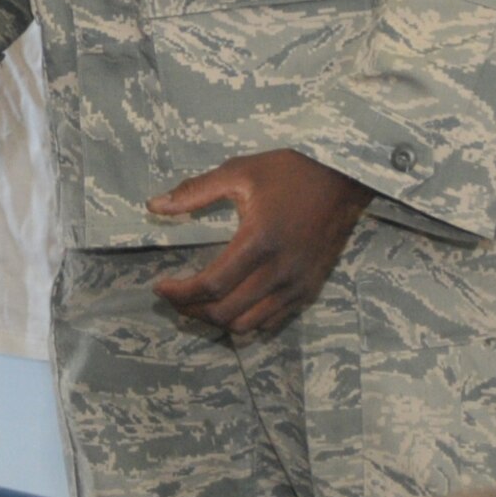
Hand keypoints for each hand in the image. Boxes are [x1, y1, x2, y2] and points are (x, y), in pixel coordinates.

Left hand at [147, 149, 372, 334]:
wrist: (341, 179)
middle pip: (227, 313)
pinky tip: (231, 303)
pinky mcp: (309, 291)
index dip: (180, 293)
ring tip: (196, 304)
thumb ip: (194, 192)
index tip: (159, 287)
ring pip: (249, 325)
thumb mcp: (238, 172)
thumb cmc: (287, 171)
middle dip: (192, 310)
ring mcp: (297, 286)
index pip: (212, 285)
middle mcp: (279, 272)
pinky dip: (245, 321)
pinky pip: (272, 322)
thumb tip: (153, 206)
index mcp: (258, 242)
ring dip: (217, 320)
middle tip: (173, 297)